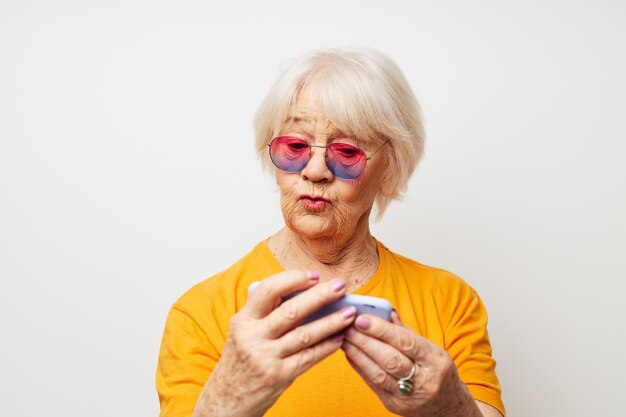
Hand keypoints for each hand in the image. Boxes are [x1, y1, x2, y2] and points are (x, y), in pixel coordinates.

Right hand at [193, 270, 356, 416]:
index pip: (268, 290)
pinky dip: (327, 346)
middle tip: (341, 286)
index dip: (292, 279)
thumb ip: (263, 312)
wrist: (226, 400)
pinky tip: (340, 337)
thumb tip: (298, 290)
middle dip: (320, 296)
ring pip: (305, 335)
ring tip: (349, 312)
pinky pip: (309, 357)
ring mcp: (266, 358)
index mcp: (243, 320)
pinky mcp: (279, 376)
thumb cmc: (240, 360)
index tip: (313, 275)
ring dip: (331, 322)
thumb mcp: (242, 332)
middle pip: (292, 311)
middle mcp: (253, 337)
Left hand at [342, 311, 481, 416]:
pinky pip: (372, 383)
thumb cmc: (435, 370)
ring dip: (357, 353)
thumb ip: (406, 331)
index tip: (361, 318)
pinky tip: (350, 353)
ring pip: (378, 374)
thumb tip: (385, 310)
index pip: (406, 342)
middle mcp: (424, 381)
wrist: (446, 406)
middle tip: (346, 325)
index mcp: (435, 361)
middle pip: (390, 359)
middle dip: (365, 341)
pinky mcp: (394, 406)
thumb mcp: (430, 348)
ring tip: (344, 337)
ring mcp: (408, 397)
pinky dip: (359, 366)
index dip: (382, 330)